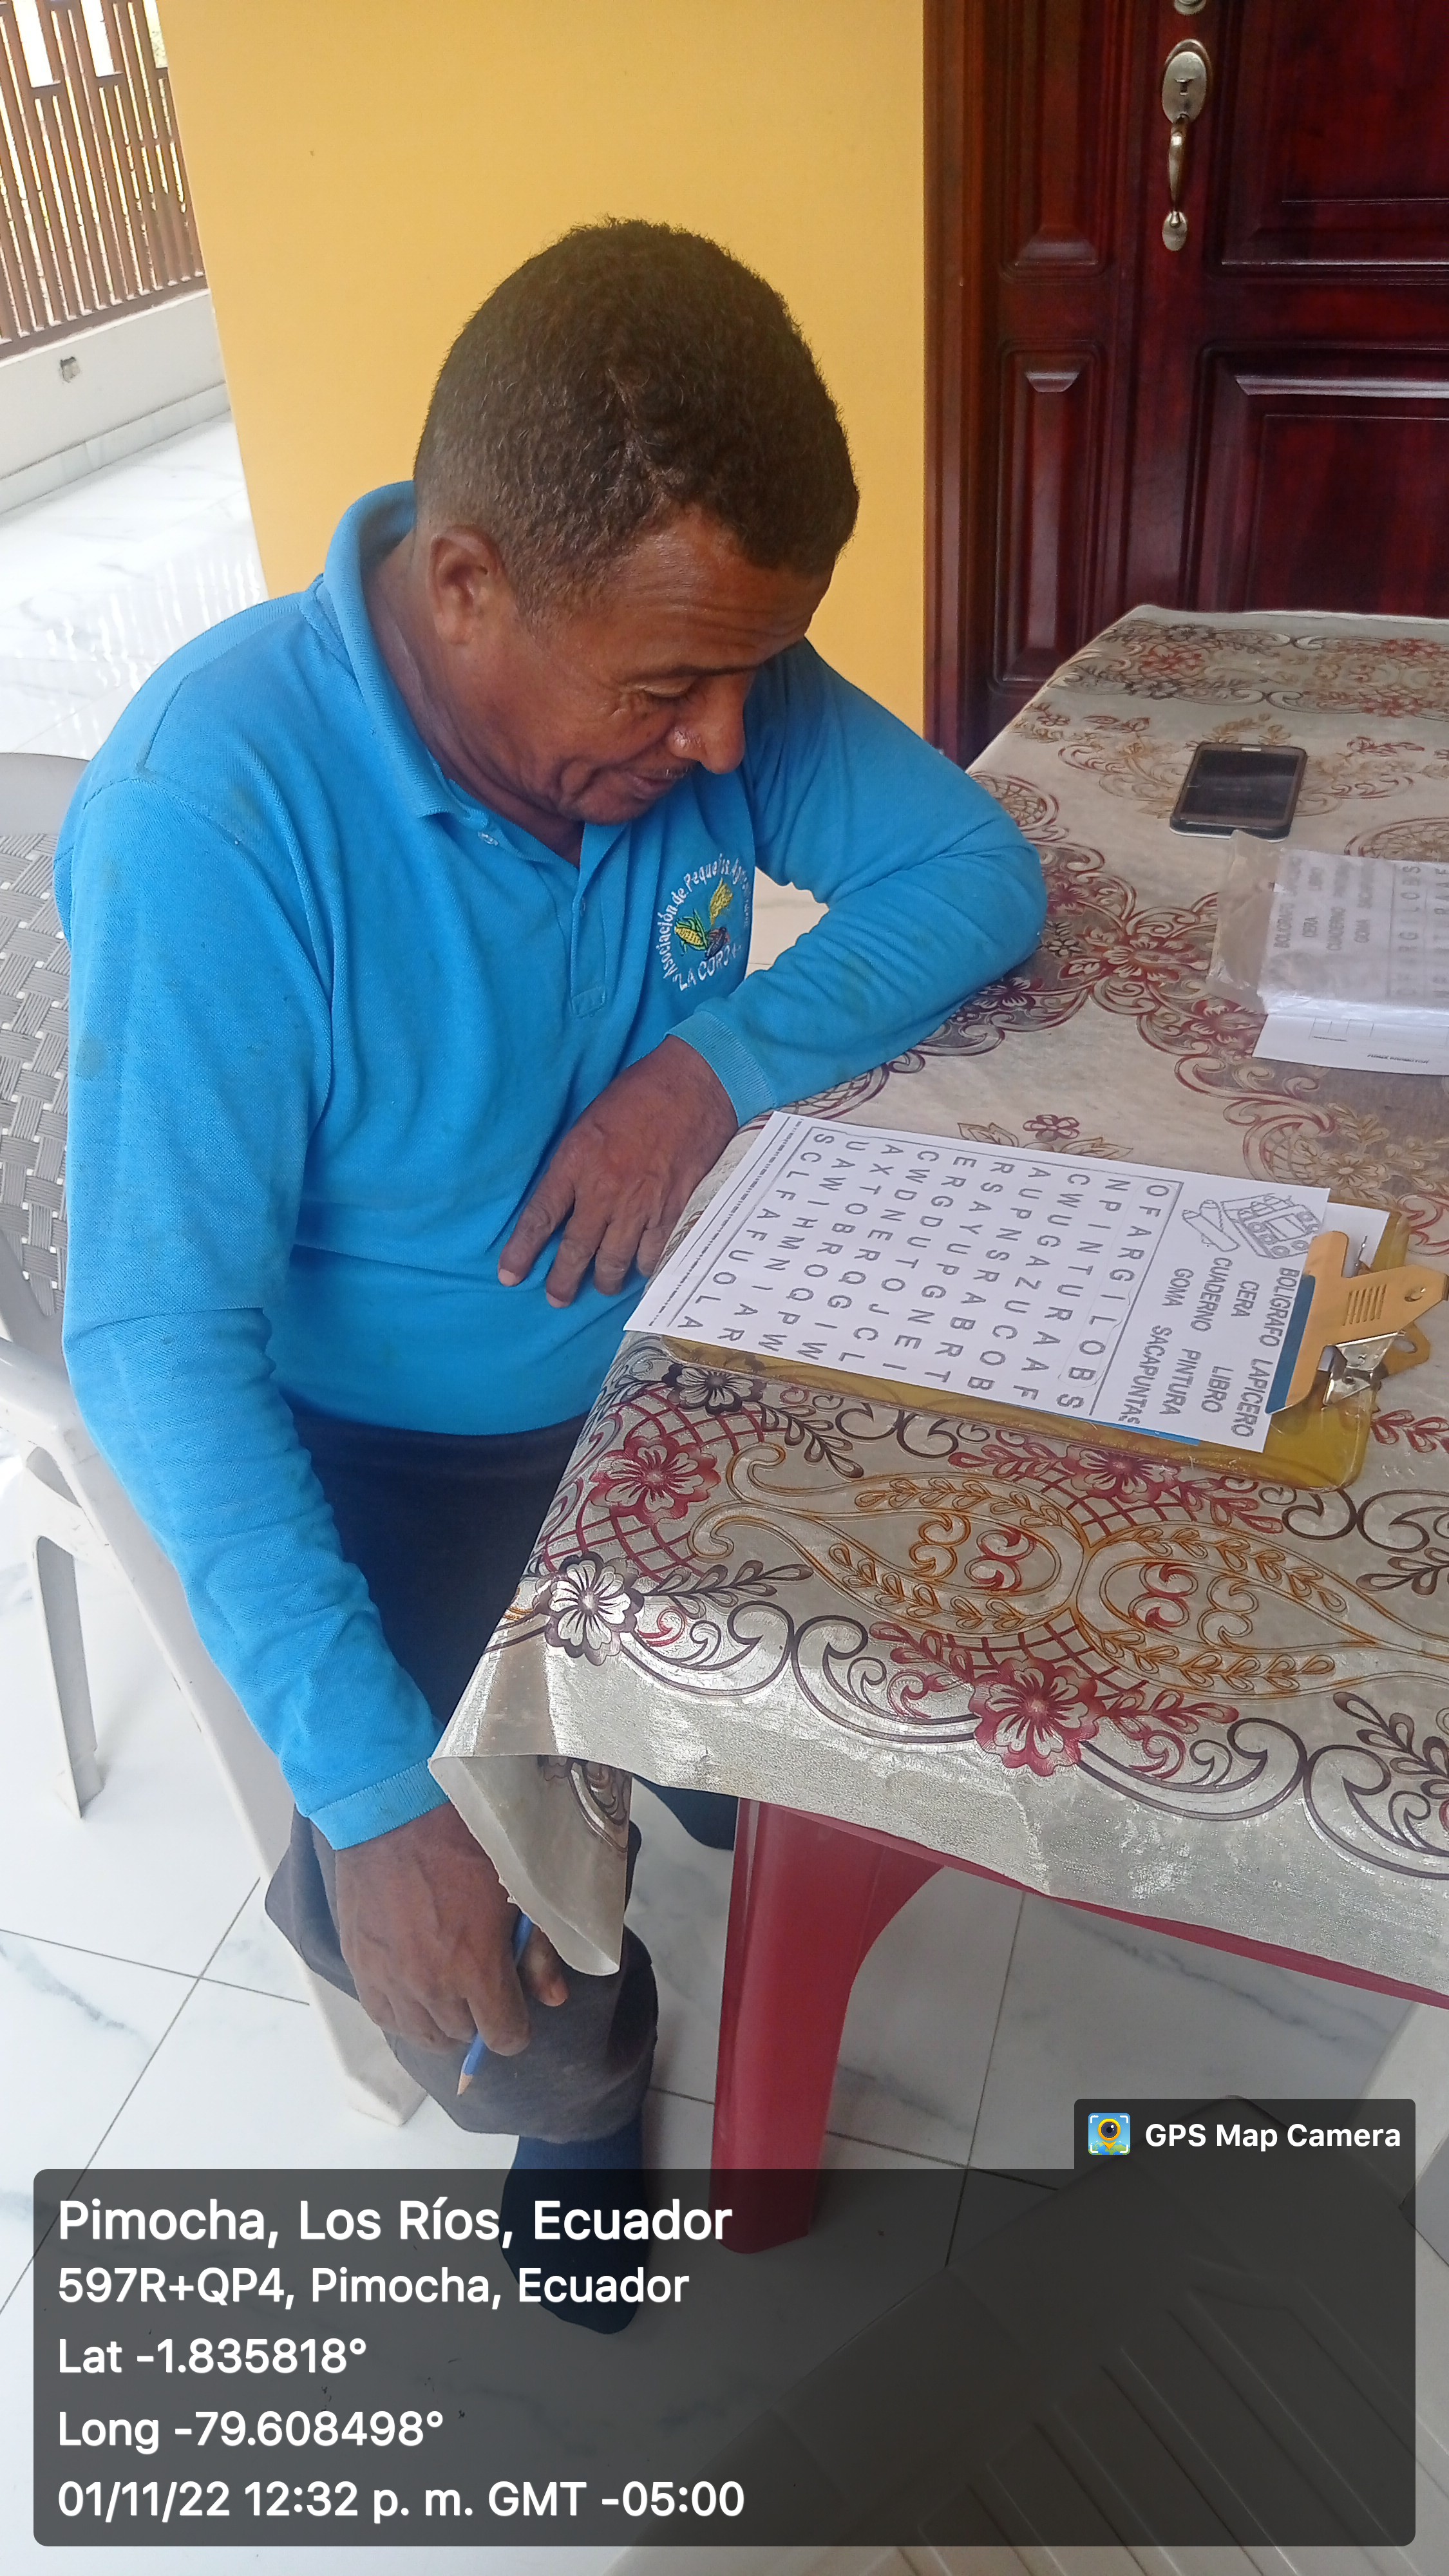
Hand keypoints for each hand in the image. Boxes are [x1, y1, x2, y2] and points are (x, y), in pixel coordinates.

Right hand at [334, 1802, 566, 2052]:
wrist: (393, 1811)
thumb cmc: (463, 1839)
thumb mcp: (517, 1885)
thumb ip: (538, 1948)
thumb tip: (553, 1999)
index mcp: (477, 1968)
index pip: (504, 2037)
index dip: (516, 2026)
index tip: (515, 2007)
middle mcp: (432, 1987)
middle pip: (464, 2036)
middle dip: (480, 2017)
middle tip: (483, 1985)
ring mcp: (391, 1980)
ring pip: (423, 2035)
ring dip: (443, 2022)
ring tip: (450, 1994)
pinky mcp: (359, 1967)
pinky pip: (384, 2018)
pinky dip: (404, 2014)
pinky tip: (415, 1993)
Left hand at [498, 1033, 737, 1306]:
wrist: (694, 1085)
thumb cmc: (638, 1096)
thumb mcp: (589, 1123)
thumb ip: (575, 1164)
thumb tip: (567, 1200)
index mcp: (576, 1163)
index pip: (540, 1217)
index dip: (522, 1251)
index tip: (509, 1275)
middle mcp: (604, 1191)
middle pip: (576, 1250)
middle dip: (563, 1281)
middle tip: (557, 1297)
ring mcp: (640, 1205)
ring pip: (615, 1261)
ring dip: (606, 1280)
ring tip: (603, 1285)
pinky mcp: (673, 1211)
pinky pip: (654, 1254)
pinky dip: (646, 1266)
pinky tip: (642, 1268)